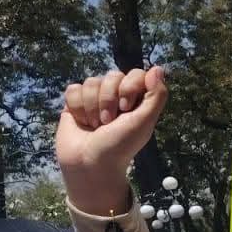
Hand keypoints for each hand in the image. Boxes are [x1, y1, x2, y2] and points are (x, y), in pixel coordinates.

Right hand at [57, 67, 168, 215]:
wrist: (89, 164)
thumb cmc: (120, 146)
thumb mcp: (144, 122)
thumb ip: (156, 96)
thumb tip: (158, 68)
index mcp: (137, 100)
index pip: (135, 74)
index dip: (128, 87)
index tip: (126, 109)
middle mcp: (117, 96)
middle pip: (112, 76)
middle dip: (108, 100)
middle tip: (108, 122)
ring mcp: (95, 99)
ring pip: (91, 81)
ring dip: (93, 106)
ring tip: (96, 125)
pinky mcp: (75, 104)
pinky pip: (73, 89)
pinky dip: (77, 107)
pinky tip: (82, 122)